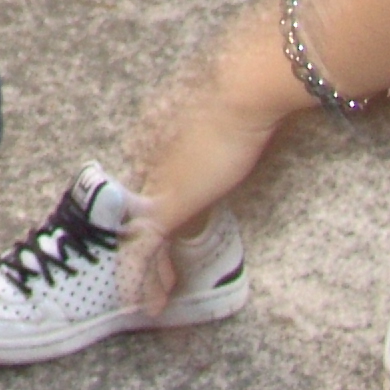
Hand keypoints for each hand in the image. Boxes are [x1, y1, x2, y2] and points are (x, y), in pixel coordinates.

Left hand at [117, 15, 303, 304]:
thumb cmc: (248, 91)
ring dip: (145, 273)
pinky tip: (145, 301)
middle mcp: (148, 158)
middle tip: (147, 276)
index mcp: (158, 137)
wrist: (241, 88)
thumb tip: (253, 124)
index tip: (158, 233)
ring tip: (149, 302)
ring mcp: (155, 180)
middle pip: (136, 213)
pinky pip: (145, 248)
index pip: (147, 184)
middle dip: (143, 248)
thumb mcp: (234, 114)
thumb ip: (231, 129)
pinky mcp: (166, 200)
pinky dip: (143, 277)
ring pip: (137, 236)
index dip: (151, 213)